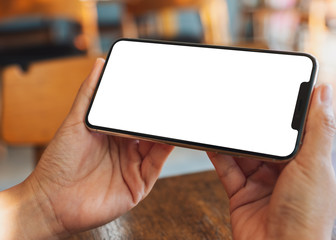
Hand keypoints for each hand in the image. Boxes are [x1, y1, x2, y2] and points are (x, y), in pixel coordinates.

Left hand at [0, 58, 173, 238]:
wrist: (51, 201)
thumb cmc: (58, 162)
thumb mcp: (74, 121)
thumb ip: (89, 93)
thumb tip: (99, 64)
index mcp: (112, 134)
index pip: (134, 116)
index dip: (145, 104)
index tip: (157, 88)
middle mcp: (125, 150)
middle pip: (148, 130)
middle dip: (159, 117)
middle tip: (171, 100)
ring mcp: (133, 167)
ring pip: (156, 146)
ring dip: (165, 132)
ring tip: (173, 116)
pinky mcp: (139, 185)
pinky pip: (156, 164)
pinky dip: (165, 150)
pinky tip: (169, 137)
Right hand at [207, 84, 335, 239]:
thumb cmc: (305, 216)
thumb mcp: (315, 165)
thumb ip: (318, 128)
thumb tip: (323, 92)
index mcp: (307, 164)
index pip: (294, 131)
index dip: (283, 112)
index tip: (272, 92)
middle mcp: (283, 173)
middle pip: (265, 141)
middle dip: (253, 125)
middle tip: (241, 104)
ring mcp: (261, 183)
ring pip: (244, 153)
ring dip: (234, 139)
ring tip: (223, 119)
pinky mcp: (241, 193)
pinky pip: (227, 169)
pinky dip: (219, 155)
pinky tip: (212, 142)